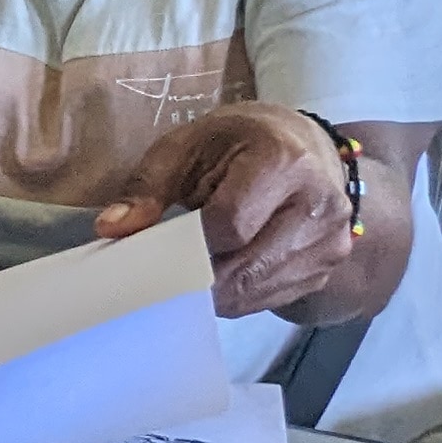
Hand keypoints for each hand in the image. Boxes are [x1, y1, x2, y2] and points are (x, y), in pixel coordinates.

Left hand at [95, 102, 354, 317]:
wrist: (309, 151)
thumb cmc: (242, 142)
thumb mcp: (190, 144)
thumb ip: (149, 186)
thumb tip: (111, 229)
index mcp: (284, 160)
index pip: (229, 224)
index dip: (187, 241)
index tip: (158, 241)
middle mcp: (319, 205)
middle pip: (243, 268)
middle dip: (195, 273)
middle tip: (163, 267)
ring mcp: (329, 243)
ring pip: (254, 292)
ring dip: (214, 289)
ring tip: (194, 263)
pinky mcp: (326, 270)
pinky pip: (269, 300)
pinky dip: (237, 294)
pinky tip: (224, 269)